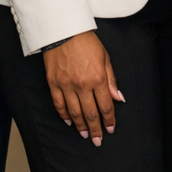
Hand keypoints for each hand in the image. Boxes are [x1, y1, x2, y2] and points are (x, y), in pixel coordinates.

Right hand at [42, 31, 122, 145]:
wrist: (63, 31)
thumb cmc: (87, 42)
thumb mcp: (105, 57)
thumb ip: (111, 79)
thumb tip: (118, 97)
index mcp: (98, 78)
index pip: (106, 105)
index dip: (109, 119)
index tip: (111, 128)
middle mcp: (82, 85)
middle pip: (90, 113)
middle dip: (96, 129)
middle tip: (98, 140)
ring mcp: (66, 85)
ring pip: (74, 112)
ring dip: (80, 125)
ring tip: (85, 135)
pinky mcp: (53, 84)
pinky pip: (59, 104)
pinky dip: (64, 115)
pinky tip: (69, 122)